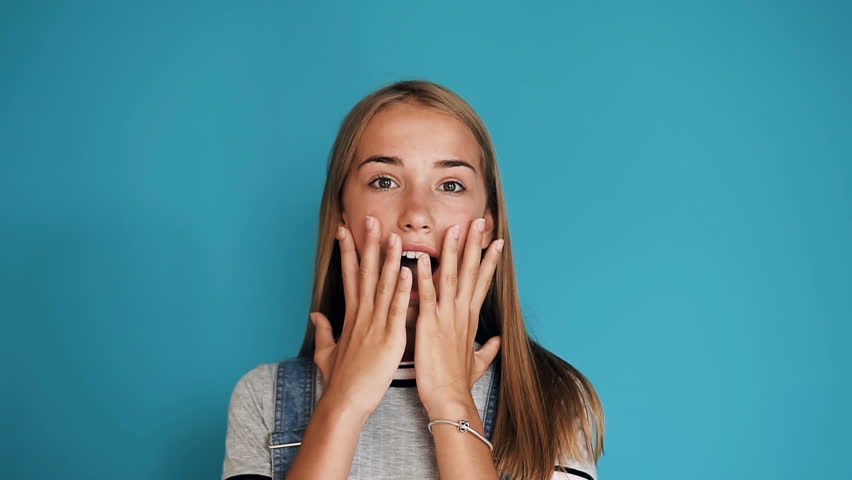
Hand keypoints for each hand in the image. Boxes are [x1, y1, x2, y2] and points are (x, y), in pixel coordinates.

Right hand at [310, 216, 411, 419]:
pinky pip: (397, 308)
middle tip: (370, 218)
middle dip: (367, 244)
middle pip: (365, 272)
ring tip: (394, 235)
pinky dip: (403, 289)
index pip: (350, 276)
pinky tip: (408, 270)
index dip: (348, 252)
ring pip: (383, 285)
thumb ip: (322, 331)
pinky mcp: (389, 338)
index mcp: (351, 317)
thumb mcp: (326, 352)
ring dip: (389, 258)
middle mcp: (362, 315)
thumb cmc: (340, 381)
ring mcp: (374, 324)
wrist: (344, 402)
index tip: (346, 230)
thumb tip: (315, 316)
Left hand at [413, 217, 503, 414]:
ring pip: (451, 277)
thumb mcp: (477, 362)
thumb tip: (497, 341)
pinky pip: (426, 296)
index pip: (482, 281)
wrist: (450, 399)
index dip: (488, 260)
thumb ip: (487, 349)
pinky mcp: (430, 325)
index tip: (495, 240)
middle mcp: (461, 313)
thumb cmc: (459, 382)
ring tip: (456, 228)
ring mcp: (447, 317)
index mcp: (469, 318)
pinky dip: (425, 277)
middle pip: (471, 272)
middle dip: (476, 245)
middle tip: (481, 220)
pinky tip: (423, 259)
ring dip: (453, 252)